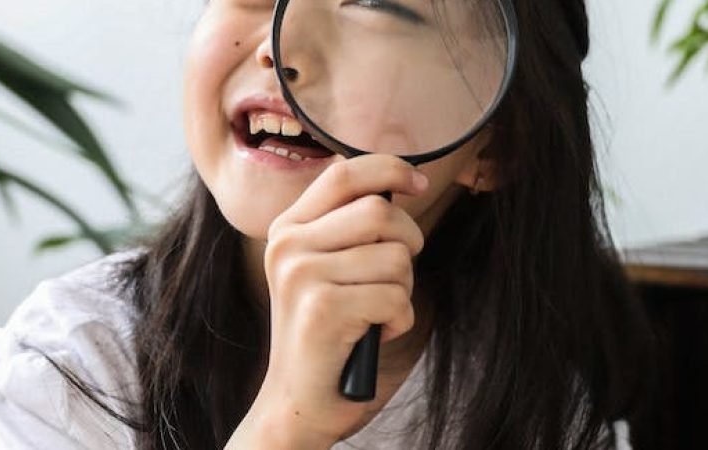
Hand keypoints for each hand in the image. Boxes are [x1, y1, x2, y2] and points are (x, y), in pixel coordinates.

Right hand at [227, 155, 427, 448]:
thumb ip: (346, 227)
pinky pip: (395, 296)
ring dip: (403, 288)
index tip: (419, 183)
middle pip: (379, 212)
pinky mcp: (322, 308)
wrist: (300, 397)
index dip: (389, 169)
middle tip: (396, 273)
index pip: (343, 173)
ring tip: (377, 310)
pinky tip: (375, 333)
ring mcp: (301, 275)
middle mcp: (287, 245)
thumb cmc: (327, 331)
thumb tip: (396, 184)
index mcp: (287, 228)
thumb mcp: (324, 268)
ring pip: (395, 257)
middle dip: (408, 243)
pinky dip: (399, 319)